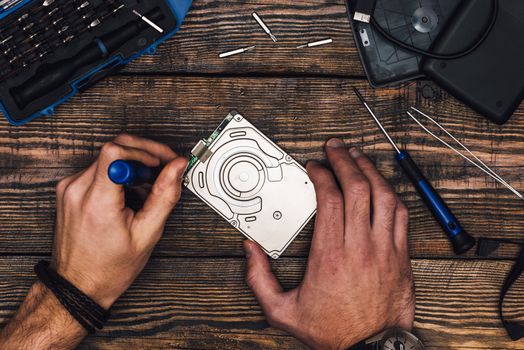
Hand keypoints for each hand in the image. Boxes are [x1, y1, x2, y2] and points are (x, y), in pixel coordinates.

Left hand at [53, 134, 187, 308]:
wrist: (78, 285)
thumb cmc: (108, 268)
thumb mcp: (147, 234)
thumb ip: (165, 196)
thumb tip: (177, 168)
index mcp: (96, 202)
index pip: (115, 151)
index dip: (145, 150)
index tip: (161, 161)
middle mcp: (77, 189)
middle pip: (114, 148)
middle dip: (144, 155)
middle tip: (162, 170)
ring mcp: (69, 188)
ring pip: (108, 157)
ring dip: (133, 167)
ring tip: (145, 190)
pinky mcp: (69, 189)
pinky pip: (99, 168)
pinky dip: (119, 174)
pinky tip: (129, 194)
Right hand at [243, 138, 414, 349]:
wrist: (371, 348)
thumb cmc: (330, 330)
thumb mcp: (281, 311)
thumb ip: (259, 278)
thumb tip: (249, 250)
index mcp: (329, 255)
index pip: (330, 198)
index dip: (322, 174)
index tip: (315, 166)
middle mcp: (359, 246)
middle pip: (357, 188)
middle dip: (345, 160)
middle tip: (335, 148)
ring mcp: (384, 249)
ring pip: (383, 196)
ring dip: (370, 170)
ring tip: (358, 156)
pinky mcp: (401, 256)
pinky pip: (400, 215)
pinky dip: (391, 194)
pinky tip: (382, 185)